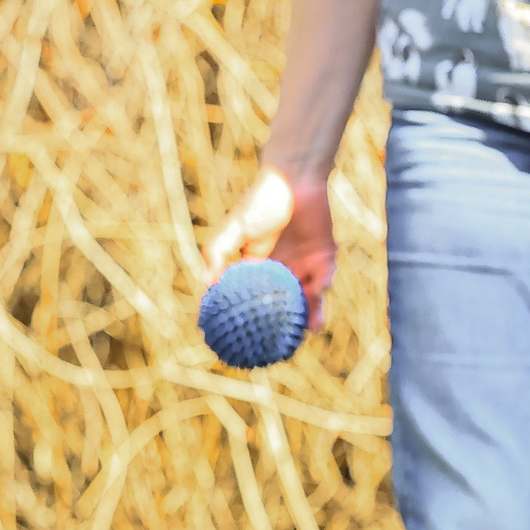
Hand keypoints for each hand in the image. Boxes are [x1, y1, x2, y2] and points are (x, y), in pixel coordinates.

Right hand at [201, 166, 336, 330]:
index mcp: (257, 268)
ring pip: (304, 301)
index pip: (249, 300)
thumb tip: (204, 283)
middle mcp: (281, 272)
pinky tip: (315, 308)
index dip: (240, 319)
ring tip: (303, 334)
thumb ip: (217, 253)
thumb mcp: (234, 228)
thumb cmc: (261, 201)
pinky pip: (323, 281)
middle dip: (277, 329)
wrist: (294, 178)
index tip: (229, 340)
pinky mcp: (324, 258)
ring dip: (304, 318)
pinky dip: (319, 295)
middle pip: (279, 308)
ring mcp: (304, 267)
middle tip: (270, 351)